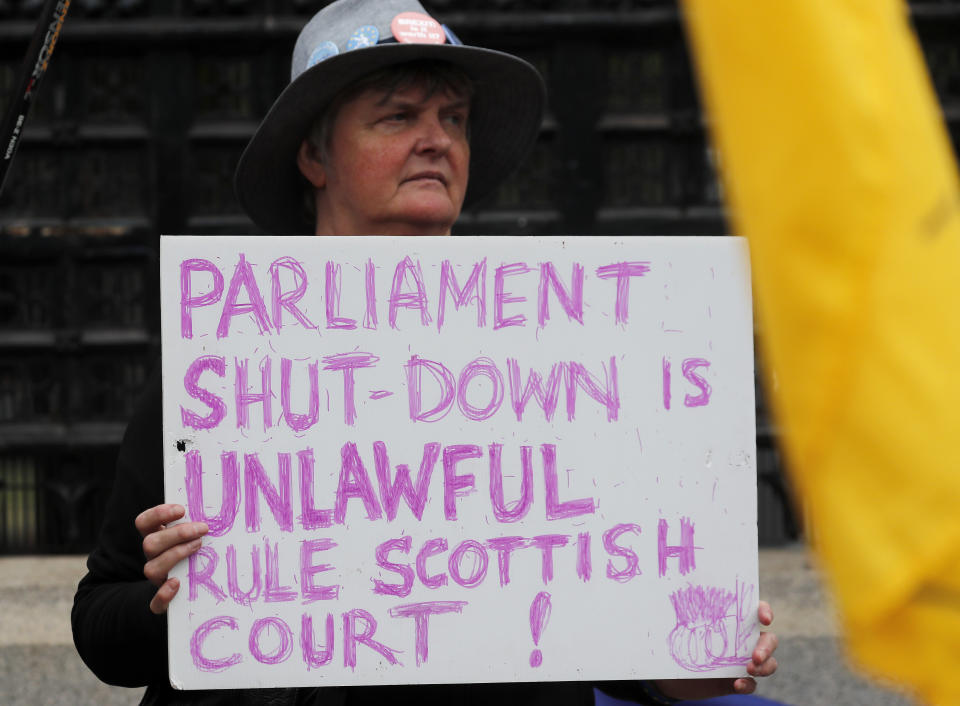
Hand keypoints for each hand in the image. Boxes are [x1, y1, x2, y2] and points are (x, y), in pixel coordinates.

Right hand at [135, 503, 207, 614]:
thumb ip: (198, 525)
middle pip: (149, 543)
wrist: (193, 589)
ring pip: (151, 568)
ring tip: (199, 547)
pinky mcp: (161, 601)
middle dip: (177, 534)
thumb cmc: (199, 553)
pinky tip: (177, 584)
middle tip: (203, 529)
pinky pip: (155, 603)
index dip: (158, 514)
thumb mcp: (196, 536)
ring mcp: (156, 579)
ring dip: (175, 555)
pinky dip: (163, 595)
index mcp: (157, 537)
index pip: (144, 522)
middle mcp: (153, 557)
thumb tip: (220, 512)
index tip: (181, 510)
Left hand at [654, 600, 777, 699]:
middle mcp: (744, 641)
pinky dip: (748, 684)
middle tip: (756, 656)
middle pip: (769, 640)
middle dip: (766, 647)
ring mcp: (744, 662)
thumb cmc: (681, 646)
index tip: (765, 619)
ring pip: (769, 663)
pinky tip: (737, 684)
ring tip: (750, 669)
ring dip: (765, 667)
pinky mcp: (739, 681)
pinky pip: (752, 684)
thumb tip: (678, 598)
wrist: (676, 678)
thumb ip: (688, 618)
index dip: (764, 611)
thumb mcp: (683, 630)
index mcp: (733, 623)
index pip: (755, 611)